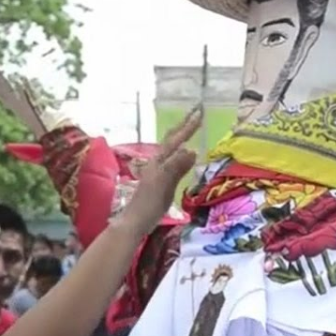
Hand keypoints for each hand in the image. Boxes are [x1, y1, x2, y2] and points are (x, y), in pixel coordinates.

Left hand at [118, 107, 199, 235]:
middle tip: (196, 114)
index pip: (176, 140)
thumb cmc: (149, 204)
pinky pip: (172, 160)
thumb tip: (191, 150)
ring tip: (190, 129)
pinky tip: (182, 156)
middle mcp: (157, 162)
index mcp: (159, 161)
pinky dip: (180, 152)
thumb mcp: (164, 185)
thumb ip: (176, 167)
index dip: (188, 128)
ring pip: (171, 148)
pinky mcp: (159, 181)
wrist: (135, 221)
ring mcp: (157, 171)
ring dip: (181, 137)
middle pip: (171, 140)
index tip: (200, 114)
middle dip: (183, 126)